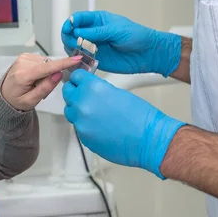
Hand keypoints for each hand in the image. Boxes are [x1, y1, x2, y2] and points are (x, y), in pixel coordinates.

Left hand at [1, 53, 82, 110]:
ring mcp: (23, 58)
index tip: (76, 59)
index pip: (46, 68)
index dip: (63, 63)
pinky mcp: (25, 56)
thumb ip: (46, 87)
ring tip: (36, 84)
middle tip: (41, 90)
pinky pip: (42, 61)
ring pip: (46, 63)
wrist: (5, 95)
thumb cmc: (17, 100)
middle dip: (50, 77)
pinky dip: (42, 70)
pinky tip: (34, 78)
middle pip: (48, 66)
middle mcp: (22, 63)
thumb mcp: (32, 100)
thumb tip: (59, 73)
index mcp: (22, 75)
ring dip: (46, 74)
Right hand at [60, 11, 180, 76]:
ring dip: (72, 48)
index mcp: (98, 20)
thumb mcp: (117, 30)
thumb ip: (97, 32)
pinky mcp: (95, 59)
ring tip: (79, 51)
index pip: (78, 18)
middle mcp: (93, 33)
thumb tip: (78, 32)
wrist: (149, 54)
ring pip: (74, 46)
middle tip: (73, 42)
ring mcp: (93, 46)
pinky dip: (77, 60)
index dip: (71, 23)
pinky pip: (81, 59)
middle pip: (72, 32)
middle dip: (69, 36)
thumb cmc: (138, 36)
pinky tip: (80, 59)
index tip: (69, 28)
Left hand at [62, 69, 185, 177]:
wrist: (149, 140)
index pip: (75, 77)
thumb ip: (98, 89)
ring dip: (77, 109)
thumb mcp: (117, 92)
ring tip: (94, 112)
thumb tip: (89, 89)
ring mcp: (80, 122)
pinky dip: (85, 124)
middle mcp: (83, 103)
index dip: (79, 78)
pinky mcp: (83, 136)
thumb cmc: (141, 117)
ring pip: (70, 110)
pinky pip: (78, 126)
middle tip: (84, 95)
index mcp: (92, 88)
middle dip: (75, 92)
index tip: (80, 80)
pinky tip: (99, 126)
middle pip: (68, 92)